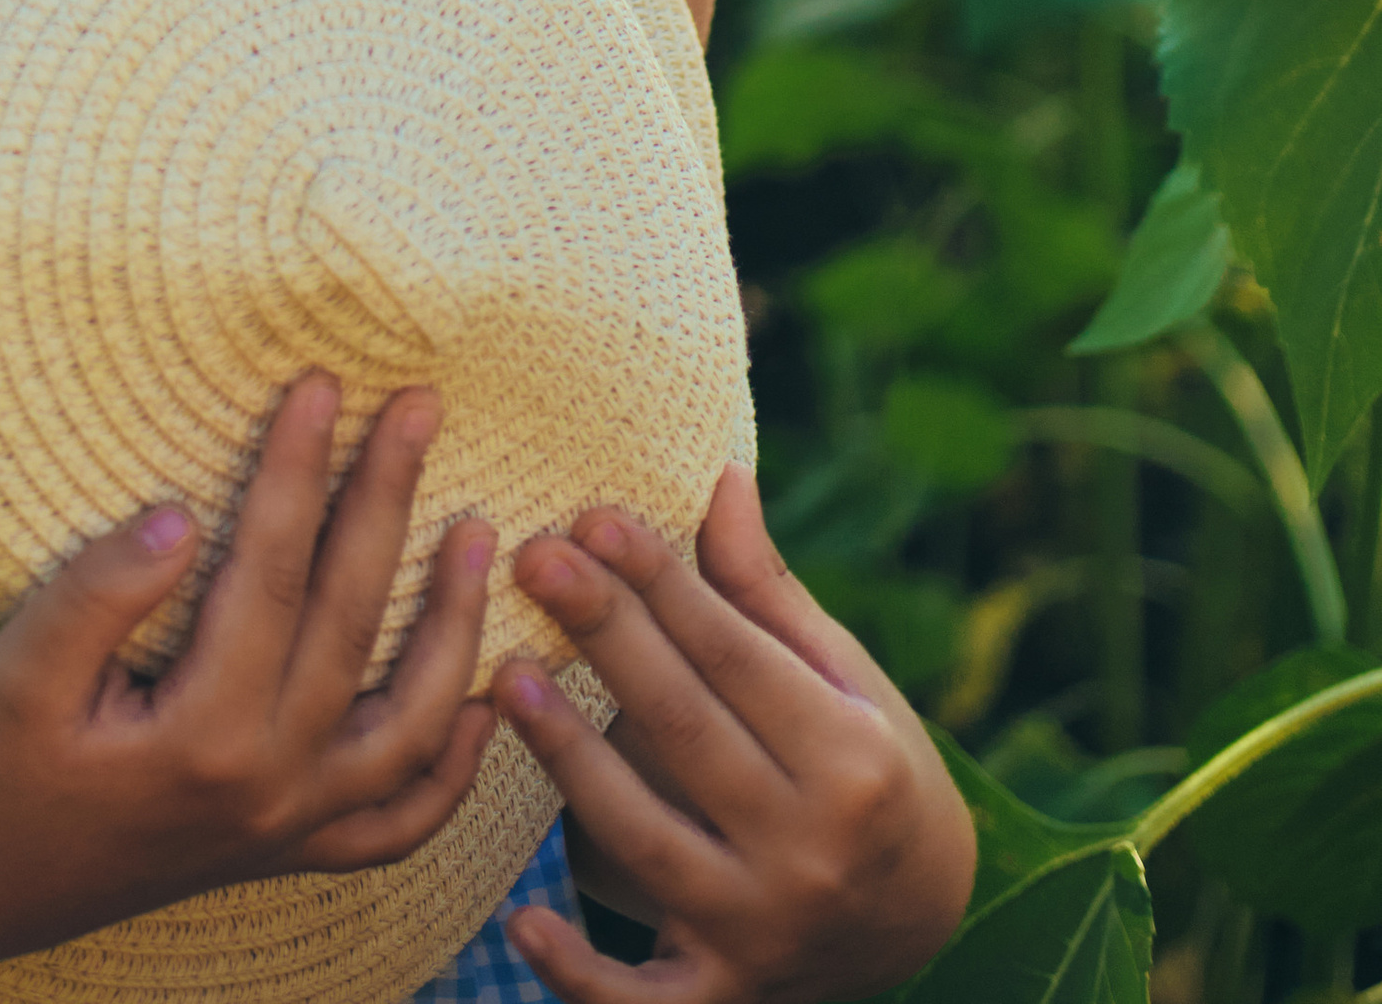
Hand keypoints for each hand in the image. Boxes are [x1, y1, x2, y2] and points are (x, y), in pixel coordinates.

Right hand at [0, 373, 497, 963]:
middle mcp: (268, 787)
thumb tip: (177, 517)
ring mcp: (289, 827)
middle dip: (387, 499)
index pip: (270, 572)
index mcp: (203, 736)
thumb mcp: (18, 670)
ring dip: (452, 624)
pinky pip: (396, 824)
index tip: (317, 382)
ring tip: (478, 529)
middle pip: (352, 622)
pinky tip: (479, 706)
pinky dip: (449, 771)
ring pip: (407, 727)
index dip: (295, 469)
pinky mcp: (289, 848)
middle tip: (418, 404)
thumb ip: (97, 592)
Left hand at [496, 468, 974, 1003]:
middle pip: (685, 730)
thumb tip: (719, 477)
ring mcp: (761, 930)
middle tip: (534, 557)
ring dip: (570, 759)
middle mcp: (810, 850)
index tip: (590, 517)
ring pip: (646, 840)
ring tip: (507, 676)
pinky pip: (641, 999)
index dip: (661, 583)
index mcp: (851, 760)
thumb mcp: (845, 679)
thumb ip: (769, 592)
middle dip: (606, 635)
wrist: (922, 921)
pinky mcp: (722, 993)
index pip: (736, 656)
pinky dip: (581, 972)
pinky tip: (524, 922)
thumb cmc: (870, 766)